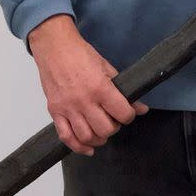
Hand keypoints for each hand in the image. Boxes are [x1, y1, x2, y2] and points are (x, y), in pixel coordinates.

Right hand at [28, 15, 148, 155]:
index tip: (127, 113)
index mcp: (100, 87)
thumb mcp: (107, 67)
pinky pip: (66, 137)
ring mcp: (68, 108)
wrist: (55, 48)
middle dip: (114, 128)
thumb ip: (122, 89)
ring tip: (102, 132)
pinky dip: (78, 147)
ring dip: (98, 138)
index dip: (129, 116)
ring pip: (86, 137)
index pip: (122, 113)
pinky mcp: (55, 112)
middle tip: (113, 120)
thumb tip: (140, 108)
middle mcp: (84, 101)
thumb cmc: (81, 54)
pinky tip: (87, 147)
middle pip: (105, 129)